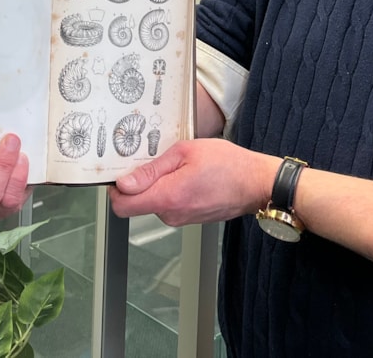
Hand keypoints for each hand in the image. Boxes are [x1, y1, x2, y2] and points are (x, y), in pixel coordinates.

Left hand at [108, 139, 276, 226]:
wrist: (256, 183)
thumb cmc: (228, 164)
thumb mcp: (185, 152)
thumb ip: (152, 169)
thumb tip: (124, 183)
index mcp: (167, 197)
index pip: (121, 206)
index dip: (116, 189)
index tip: (121, 172)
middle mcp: (171, 214)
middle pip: (137, 203)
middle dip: (141, 182)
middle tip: (158, 159)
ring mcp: (182, 219)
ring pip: (154, 202)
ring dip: (159, 184)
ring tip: (179, 165)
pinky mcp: (190, 218)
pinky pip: (170, 205)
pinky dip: (172, 190)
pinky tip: (188, 175)